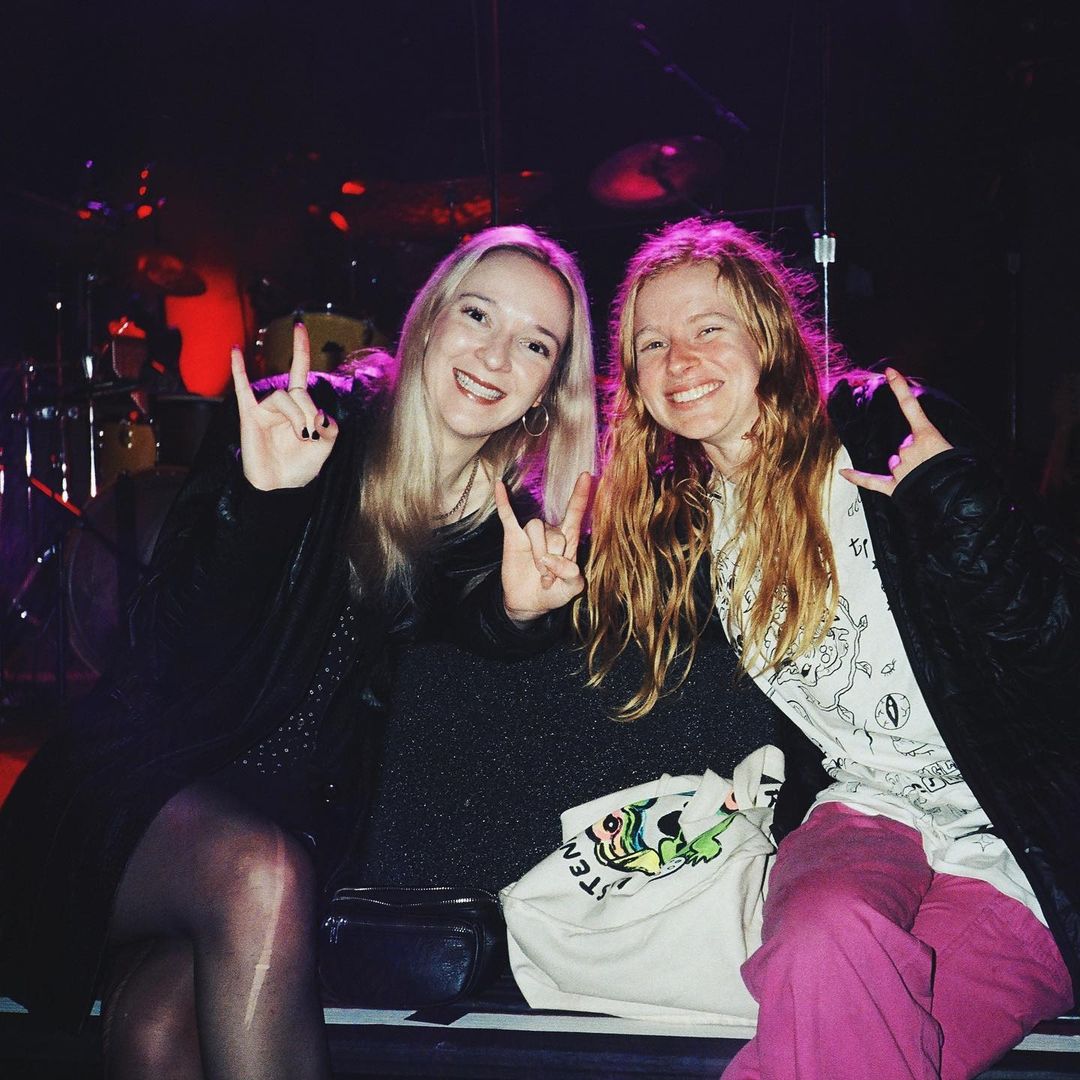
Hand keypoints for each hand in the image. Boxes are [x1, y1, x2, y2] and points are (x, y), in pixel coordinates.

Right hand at [230, 322, 338, 490]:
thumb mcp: (327, 446)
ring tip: (300, 434)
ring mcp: (265, 408)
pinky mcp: (250, 416)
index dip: (301, 349)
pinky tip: (235, 350)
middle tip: (310, 434)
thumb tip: (318, 414)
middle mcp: (281, 403)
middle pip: (297, 390)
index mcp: (299, 406)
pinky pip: (242, 389)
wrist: (280, 486)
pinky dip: (239, 370)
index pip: (299, 371)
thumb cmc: (301, 466)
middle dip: (309, 410)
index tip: (300, 326)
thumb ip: (330, 427)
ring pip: (281, 397)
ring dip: (295, 415)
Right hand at [496, 471, 591, 622]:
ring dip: (539, 555)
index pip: (575, 512)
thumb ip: (572, 576)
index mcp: (568, 538)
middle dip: (553, 561)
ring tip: (541, 574)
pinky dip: (503, 501)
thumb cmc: (554, 592)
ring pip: (536, 528)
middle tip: (549, 579)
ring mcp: (530, 533)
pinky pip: (507, 515)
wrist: (529, 603)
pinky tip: (499, 485)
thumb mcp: (572, 589)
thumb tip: (553, 560)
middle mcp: (550, 531)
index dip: (580, 494)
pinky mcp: (512, 536)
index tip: (586, 476)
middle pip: (555, 533)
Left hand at [839, 368, 951, 495]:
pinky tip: (843, 472)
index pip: (911, 406)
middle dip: (915, 454)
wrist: (959, 499)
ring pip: (895, 462)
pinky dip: (857, 477)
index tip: (889, 372)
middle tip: (933, 467)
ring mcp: (901, 469)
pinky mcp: (893, 487)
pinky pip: (870, 481)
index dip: (900, 388)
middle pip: (904, 446)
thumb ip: (930, 445)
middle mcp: (909, 449)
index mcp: (927, 436)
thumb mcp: (952, 450)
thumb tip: (916, 448)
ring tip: (924, 480)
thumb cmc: (962, 474)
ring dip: (905, 469)